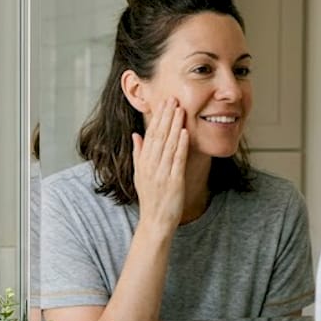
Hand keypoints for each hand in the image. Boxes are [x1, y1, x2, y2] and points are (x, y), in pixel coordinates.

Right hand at [131, 98, 188, 230]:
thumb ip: (138, 154)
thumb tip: (135, 135)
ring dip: (174, 126)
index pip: (150, 135)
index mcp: (143, 163)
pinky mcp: (174, 182)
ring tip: (180, 109)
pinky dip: (181, 145)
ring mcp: (162, 174)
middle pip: (158, 136)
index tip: (163, 103)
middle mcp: (150, 166)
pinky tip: (185, 132)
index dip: (157, 117)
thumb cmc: (150, 199)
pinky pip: (177, 160)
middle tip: (173, 98)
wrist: (155, 222)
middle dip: (166, 116)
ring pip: (168, 145)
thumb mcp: (139, 175)